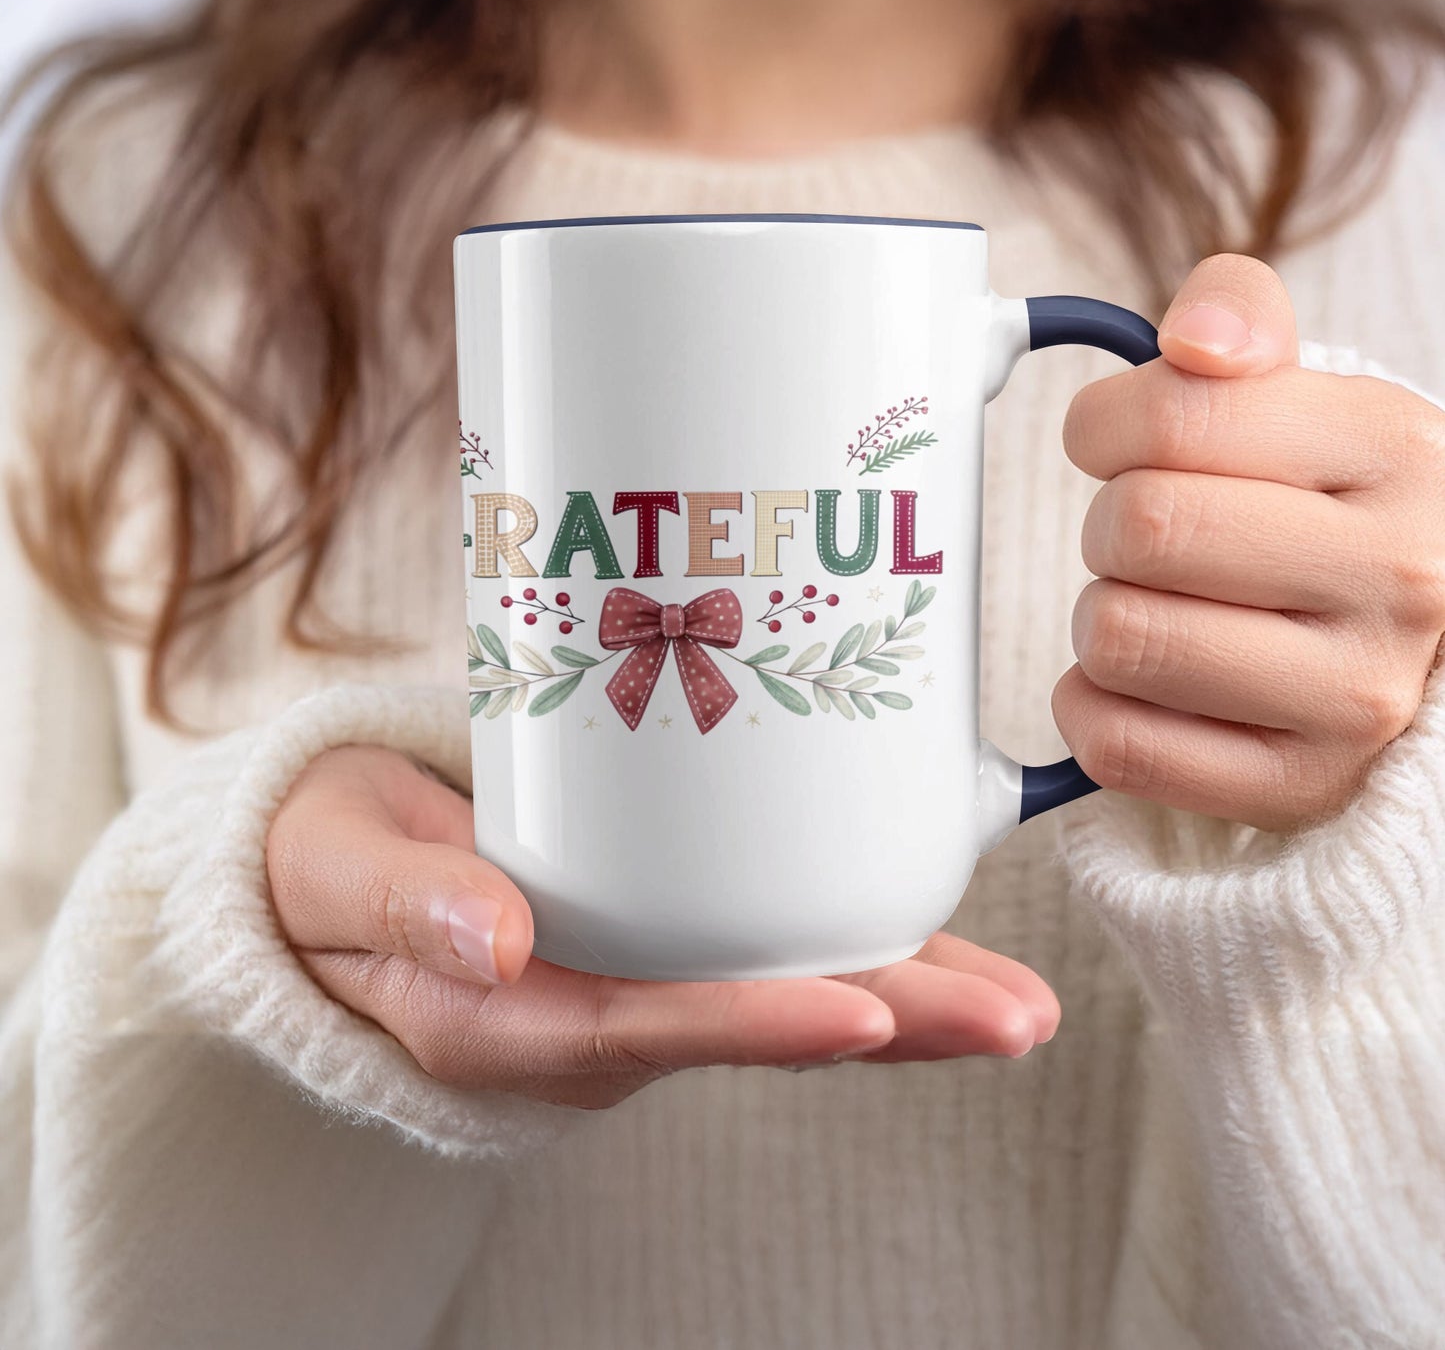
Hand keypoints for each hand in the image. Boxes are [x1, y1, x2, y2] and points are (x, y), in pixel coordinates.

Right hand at [266, 745, 1059, 1109]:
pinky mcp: (655, 941)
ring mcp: (632, 984)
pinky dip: (854, 942)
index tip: (863, 1013)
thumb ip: (403, 903)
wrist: (330, 871)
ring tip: (1019, 997)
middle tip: (1016, 1017)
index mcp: (509, 1018)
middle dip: (889, 1024)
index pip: (646, 1029)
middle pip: (753, 1024)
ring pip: (781, 994)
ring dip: (903, 992)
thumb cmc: (328, 865)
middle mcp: (591, 1018)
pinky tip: (931, 921)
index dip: (756, 1024)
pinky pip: (764, 951)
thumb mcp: (336, 870)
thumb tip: (494, 938)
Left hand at [1055, 254, 1444, 834]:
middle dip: (1107, 525)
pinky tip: (1136, 684)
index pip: (1173, 417)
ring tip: (1153, 608)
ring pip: (1120, 638)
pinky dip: (1091, 708)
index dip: (1102, 427)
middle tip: (1143, 538)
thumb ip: (1239, 318)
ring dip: (1101, 617)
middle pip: (1138, 529)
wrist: (1415, 640)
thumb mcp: (1306, 393)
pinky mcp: (1298, 785)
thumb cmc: (1327, 505)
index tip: (1115, 445)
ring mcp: (1355, 697)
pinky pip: (1119, 746)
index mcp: (1394, 448)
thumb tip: (1192, 340)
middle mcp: (1399, 577)